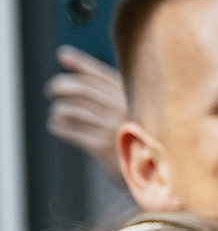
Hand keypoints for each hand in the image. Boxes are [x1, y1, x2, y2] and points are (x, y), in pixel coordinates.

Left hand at [45, 46, 125, 170]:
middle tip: (51, 90)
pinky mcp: (102, 147)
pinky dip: (58, 126)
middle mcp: (122, 110)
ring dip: (58, 109)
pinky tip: (55, 126)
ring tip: (56, 113)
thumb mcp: (129, 111)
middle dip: (60, 86)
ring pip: (72, 110)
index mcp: (131, 99)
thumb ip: (106, 89)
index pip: (100, 74)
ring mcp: (112, 129)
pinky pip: (70, 131)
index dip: (80, 62)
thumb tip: (65, 57)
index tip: (62, 55)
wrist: (152, 175)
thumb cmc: (136, 139)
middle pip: (83, 89)